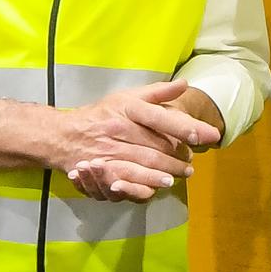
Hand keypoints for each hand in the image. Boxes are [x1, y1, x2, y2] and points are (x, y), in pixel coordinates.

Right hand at [59, 79, 219, 202]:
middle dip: (178, 157)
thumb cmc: (103, 114)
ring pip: (143, 164)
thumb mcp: (128, 97)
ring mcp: (110, 152)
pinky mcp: (102, 171)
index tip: (205, 135)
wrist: (64, 136)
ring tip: (183, 174)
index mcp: (128, 108)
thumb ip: (158, 92)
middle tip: (192, 162)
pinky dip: (144, 185)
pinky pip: (126, 181)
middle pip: (155, 146)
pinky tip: (158, 187)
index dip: (183, 127)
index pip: (160, 117)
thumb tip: (185, 84)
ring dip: (166, 172)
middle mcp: (119, 130)